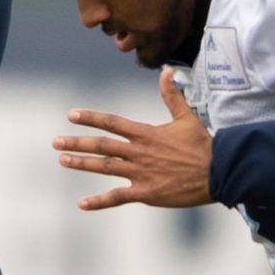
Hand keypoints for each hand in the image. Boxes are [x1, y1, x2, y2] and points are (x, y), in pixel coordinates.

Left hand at [53, 67, 213, 210]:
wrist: (219, 172)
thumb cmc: (202, 146)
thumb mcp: (186, 117)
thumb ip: (172, 95)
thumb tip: (167, 71)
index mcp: (145, 134)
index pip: (112, 123)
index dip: (90, 118)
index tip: (71, 115)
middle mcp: (138, 152)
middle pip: (101, 146)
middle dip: (76, 143)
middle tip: (55, 142)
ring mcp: (140, 173)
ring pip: (104, 167)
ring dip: (81, 164)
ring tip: (62, 160)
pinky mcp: (146, 193)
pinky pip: (117, 197)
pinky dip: (99, 201)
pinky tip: (81, 203)